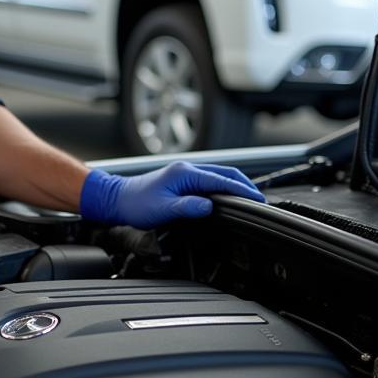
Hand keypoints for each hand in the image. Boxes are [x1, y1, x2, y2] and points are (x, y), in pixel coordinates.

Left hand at [79, 161, 264, 228]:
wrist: (117, 198)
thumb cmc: (136, 204)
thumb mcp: (162, 209)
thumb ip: (187, 207)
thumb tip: (209, 207)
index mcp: (185, 173)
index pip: (221, 180)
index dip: (241, 190)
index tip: (257, 199)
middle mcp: (187, 169)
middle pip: (224, 173)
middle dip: (244, 185)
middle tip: (260, 200)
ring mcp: (184, 173)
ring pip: (217, 176)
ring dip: (235, 185)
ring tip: (249, 198)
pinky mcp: (182, 179)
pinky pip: (209, 180)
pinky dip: (223, 186)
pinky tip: (227, 196)